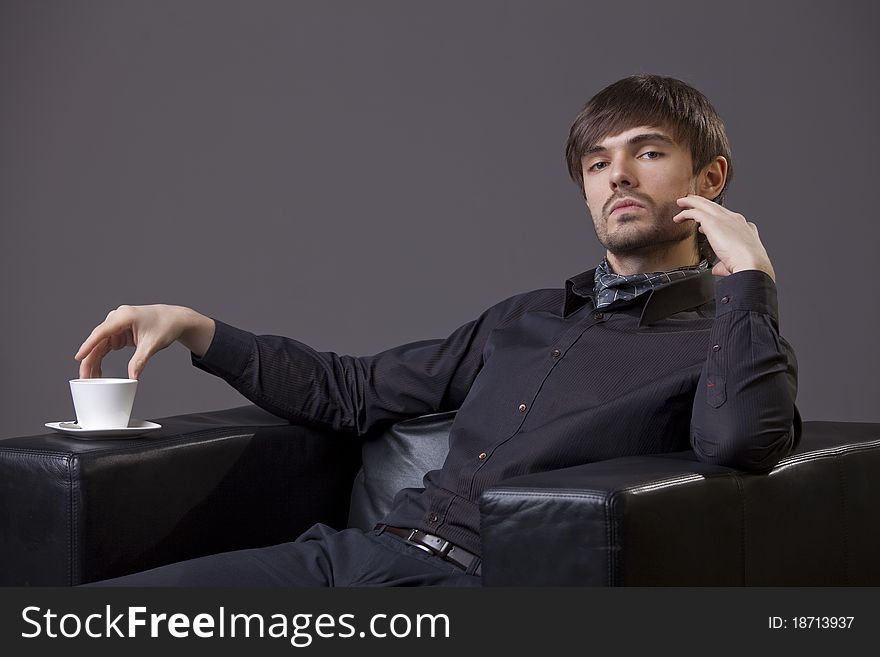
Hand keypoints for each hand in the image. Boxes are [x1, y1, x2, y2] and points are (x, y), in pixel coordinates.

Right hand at [74, 304, 213, 379]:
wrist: (174, 319)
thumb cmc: (165, 325)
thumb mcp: (152, 345)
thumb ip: (140, 361)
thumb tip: (132, 377)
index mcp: (124, 316)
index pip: (102, 332)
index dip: (89, 345)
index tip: (79, 357)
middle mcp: (117, 318)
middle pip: (98, 340)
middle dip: (90, 359)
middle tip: (85, 377)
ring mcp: (116, 324)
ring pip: (100, 345)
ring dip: (94, 361)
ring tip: (90, 378)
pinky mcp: (118, 331)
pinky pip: (106, 345)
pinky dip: (102, 358)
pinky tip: (98, 371)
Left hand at [672, 195, 775, 281]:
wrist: (751, 263)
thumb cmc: (747, 265)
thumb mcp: (735, 263)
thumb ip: (723, 265)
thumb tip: (717, 270)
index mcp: (744, 229)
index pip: (728, 219)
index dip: (716, 220)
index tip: (705, 226)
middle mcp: (735, 220)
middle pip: (715, 207)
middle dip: (702, 204)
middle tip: (690, 202)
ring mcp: (724, 218)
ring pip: (705, 204)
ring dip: (691, 202)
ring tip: (681, 203)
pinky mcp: (713, 221)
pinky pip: (695, 212)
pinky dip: (685, 213)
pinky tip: (678, 217)